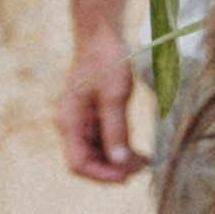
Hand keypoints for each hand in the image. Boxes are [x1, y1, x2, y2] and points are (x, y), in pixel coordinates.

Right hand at [62, 53, 148, 186]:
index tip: (129, 176)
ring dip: (118, 162)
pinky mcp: (92, 117)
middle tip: (143, 168)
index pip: (78, 163)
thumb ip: (116, 130)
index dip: (102, 175)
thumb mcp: (115, 97)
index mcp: (69, 122)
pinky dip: (119, 149)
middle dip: (113, 170)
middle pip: (87, 162)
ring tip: (145, 161)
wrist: (102, 37)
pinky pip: (103, 142)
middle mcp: (71, 125)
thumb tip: (120, 162)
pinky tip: (139, 152)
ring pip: (96, 154)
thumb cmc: (107, 62)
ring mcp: (81, 122)